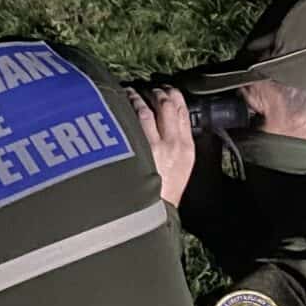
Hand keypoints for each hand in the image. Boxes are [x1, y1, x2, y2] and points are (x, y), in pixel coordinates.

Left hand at [127, 86, 196, 208]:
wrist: (152, 216)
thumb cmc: (164, 194)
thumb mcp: (181, 170)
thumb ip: (176, 146)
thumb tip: (164, 121)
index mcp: (187, 148)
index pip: (183, 111)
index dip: (174, 95)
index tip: (167, 90)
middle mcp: (172, 143)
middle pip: (166, 105)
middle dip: (157, 92)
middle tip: (149, 89)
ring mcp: (152, 145)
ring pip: (147, 108)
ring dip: (138, 96)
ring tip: (131, 92)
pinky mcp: (134, 149)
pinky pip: (131, 119)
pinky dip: (126, 106)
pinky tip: (118, 103)